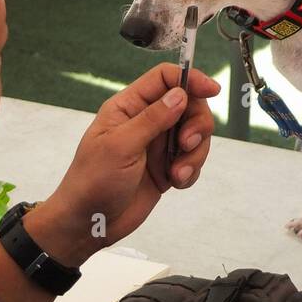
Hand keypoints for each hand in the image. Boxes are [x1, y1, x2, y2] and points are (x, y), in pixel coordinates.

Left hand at [32, 64, 220, 264]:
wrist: (89, 223)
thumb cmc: (92, 181)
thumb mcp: (121, 146)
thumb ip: (153, 118)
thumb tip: (180, 94)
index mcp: (129, 107)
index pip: (165, 78)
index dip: (190, 79)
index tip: (211, 90)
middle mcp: (146, 121)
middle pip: (189, 105)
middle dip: (196, 124)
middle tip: (186, 144)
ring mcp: (158, 145)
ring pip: (195, 134)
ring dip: (195, 153)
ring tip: (178, 173)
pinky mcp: (167, 167)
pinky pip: (193, 159)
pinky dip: (191, 171)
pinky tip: (175, 182)